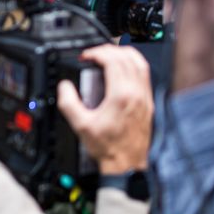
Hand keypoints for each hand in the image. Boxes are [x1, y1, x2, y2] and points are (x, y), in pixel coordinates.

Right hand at [57, 45, 153, 172]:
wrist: (126, 164)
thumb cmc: (109, 148)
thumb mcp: (81, 126)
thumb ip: (69, 103)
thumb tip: (65, 87)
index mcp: (121, 95)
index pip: (112, 60)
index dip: (97, 52)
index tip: (86, 56)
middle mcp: (136, 93)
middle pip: (126, 57)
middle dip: (108, 49)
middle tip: (94, 54)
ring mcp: (145, 97)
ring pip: (140, 63)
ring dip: (124, 54)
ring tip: (109, 56)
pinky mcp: (148, 102)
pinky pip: (145, 74)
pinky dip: (134, 64)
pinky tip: (124, 70)